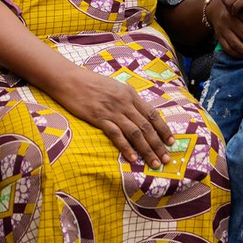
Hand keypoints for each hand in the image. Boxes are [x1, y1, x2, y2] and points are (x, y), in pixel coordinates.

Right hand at [49, 68, 172, 167]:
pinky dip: (126, 147)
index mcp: (130, 94)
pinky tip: (133, 158)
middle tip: (166, 159)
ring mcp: (112, 110)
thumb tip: (139, 113)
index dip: (163, 129)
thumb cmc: (91, 83)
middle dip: (158, 144)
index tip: (171, 142)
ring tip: (153, 163)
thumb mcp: (115, 86)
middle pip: (146, 126)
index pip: (152, 114)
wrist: (70, 79)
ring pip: (135, 133)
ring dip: (146, 150)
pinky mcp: (99, 118)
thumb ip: (127, 99)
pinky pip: (116, 135)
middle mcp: (125, 102)